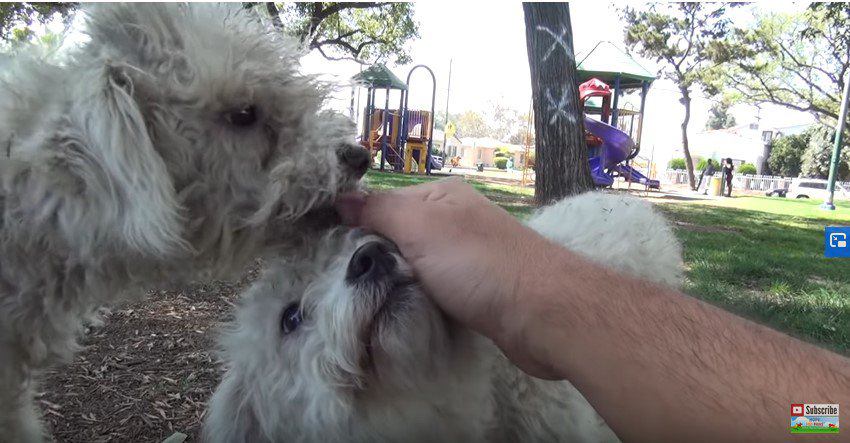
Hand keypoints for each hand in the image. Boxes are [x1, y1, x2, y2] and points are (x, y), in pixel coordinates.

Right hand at [336, 178, 558, 375]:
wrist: (541, 313)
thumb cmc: (478, 263)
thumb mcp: (420, 227)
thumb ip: (379, 211)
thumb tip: (340, 198)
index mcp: (442, 196)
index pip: (385, 205)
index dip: (359, 227)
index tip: (332, 254)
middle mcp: (456, 221)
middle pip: (400, 239)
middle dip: (379, 261)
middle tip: (352, 285)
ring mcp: (468, 258)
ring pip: (417, 268)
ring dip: (400, 285)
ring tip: (375, 302)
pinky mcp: (477, 291)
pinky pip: (436, 292)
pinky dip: (422, 301)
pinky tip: (408, 313)